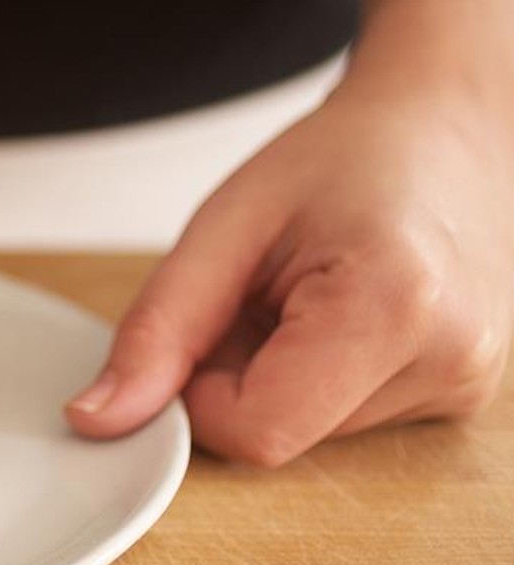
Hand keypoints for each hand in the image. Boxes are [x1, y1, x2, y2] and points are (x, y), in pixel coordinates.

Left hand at [65, 71, 513, 464]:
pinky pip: (342, 418)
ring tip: (308, 293)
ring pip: (307, 432)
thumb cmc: (341, 159)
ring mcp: (464, 386)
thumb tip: (99, 418)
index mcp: (393, 307)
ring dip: (277, 374)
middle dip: (239, 375)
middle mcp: (449, 360)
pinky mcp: (459, 397)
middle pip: (280, 434)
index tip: (205, 325)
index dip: (199, 392)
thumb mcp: (225, 226)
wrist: (438, 130)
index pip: (254, 431)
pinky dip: (315, 376)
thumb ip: (157, 330)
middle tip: (265, 292)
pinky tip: (337, 314)